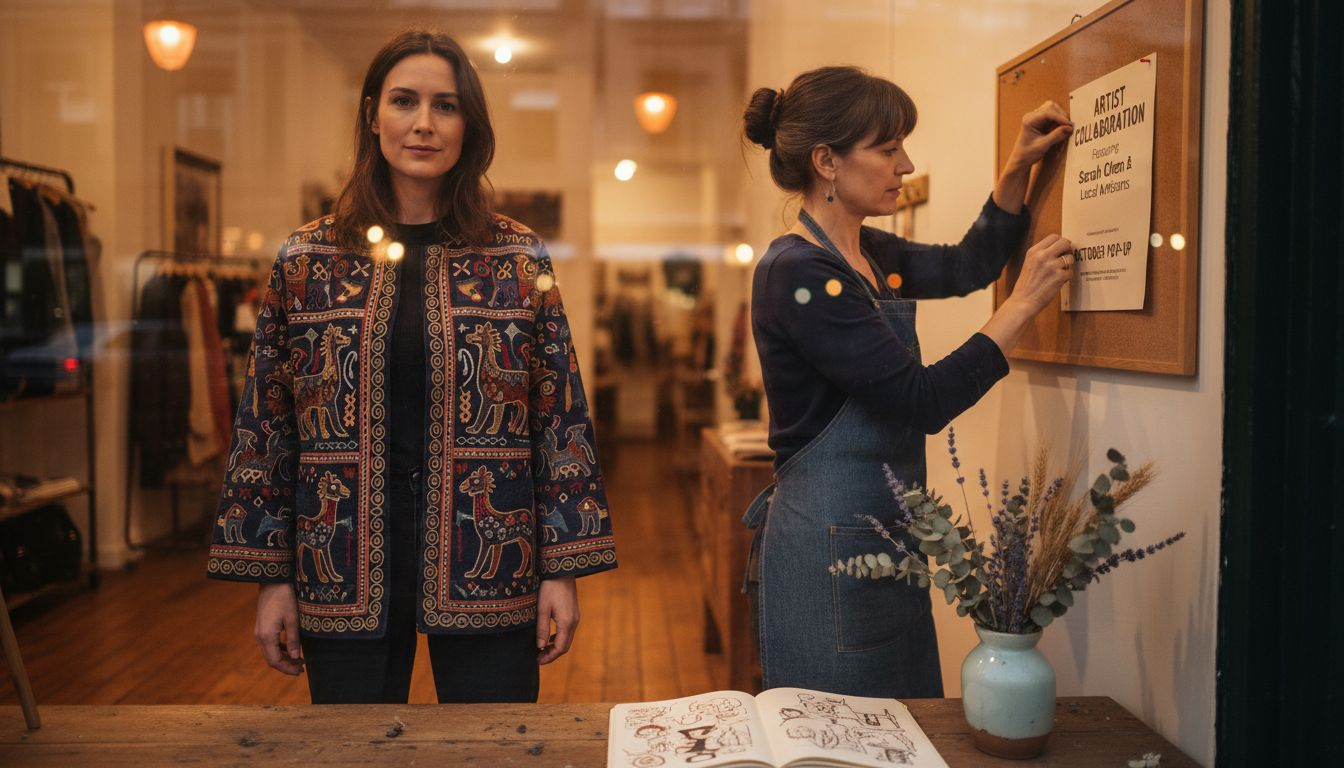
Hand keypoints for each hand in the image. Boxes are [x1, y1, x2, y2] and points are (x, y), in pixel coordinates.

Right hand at [255, 583, 304, 675]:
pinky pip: (270, 644)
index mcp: (266, 637)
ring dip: (284, 658)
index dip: (287, 669)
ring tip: (299, 660)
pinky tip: (292, 648)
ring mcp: (259, 632)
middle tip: (302, 669)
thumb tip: (296, 657)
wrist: (272, 581)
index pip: (275, 661)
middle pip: (271, 659)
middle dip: (286, 666)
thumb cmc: (284, 598)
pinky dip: (280, 649)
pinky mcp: (262, 627)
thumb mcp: (292, 619)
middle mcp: (260, 637)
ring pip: (270, 652)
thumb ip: (294, 639)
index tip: (300, 671)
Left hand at [536, 576, 578, 664]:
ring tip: (541, 650)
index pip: (560, 648)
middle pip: (565, 646)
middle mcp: (574, 622)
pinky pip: (567, 631)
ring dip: (555, 647)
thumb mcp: (542, 608)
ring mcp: (575, 617)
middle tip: (538, 659)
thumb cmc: (550, 587)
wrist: (561, 570)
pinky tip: (549, 637)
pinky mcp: (573, 613)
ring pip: (567, 639)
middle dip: (552, 654)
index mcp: (567, 622)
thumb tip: (540, 647)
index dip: (549, 657)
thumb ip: (542, 629)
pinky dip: (558, 638)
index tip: (538, 661)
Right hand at [978, 234, 1074, 354]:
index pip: (1054, 237)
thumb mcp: (1029, 263)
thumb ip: (1041, 254)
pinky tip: (1058, 282)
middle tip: (1066, 256)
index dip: (1061, 241)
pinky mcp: (1060, 277)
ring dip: (1068, 265)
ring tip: (1060, 272)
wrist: (1023, 301)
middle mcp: (1043, 256)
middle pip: (1065, 242)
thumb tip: (1059, 247)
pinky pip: (1070, 272)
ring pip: (1070, 258)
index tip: (1062, 248)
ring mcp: (1052, 266)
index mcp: (1034, 251)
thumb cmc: (1026, 285)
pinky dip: (1067, 277)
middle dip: (1068, 249)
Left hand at [1006, 100, 1073, 169]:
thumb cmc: (1027, 153)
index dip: (1060, 118)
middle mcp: (1032, 116)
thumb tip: (1069, 128)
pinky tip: (1061, 130)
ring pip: (1053, 110)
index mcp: (1029, 120)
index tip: (1069, 125)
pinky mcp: (1041, 122)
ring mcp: (1037, 118)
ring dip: (1061, 118)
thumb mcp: (1043, 145)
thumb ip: (1056, 136)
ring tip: (1065, 129)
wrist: (1021, 160)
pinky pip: (1053, 117)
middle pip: (1051, 107)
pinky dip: (1059, 122)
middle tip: (1068, 127)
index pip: (1047, 113)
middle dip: (1061, 116)